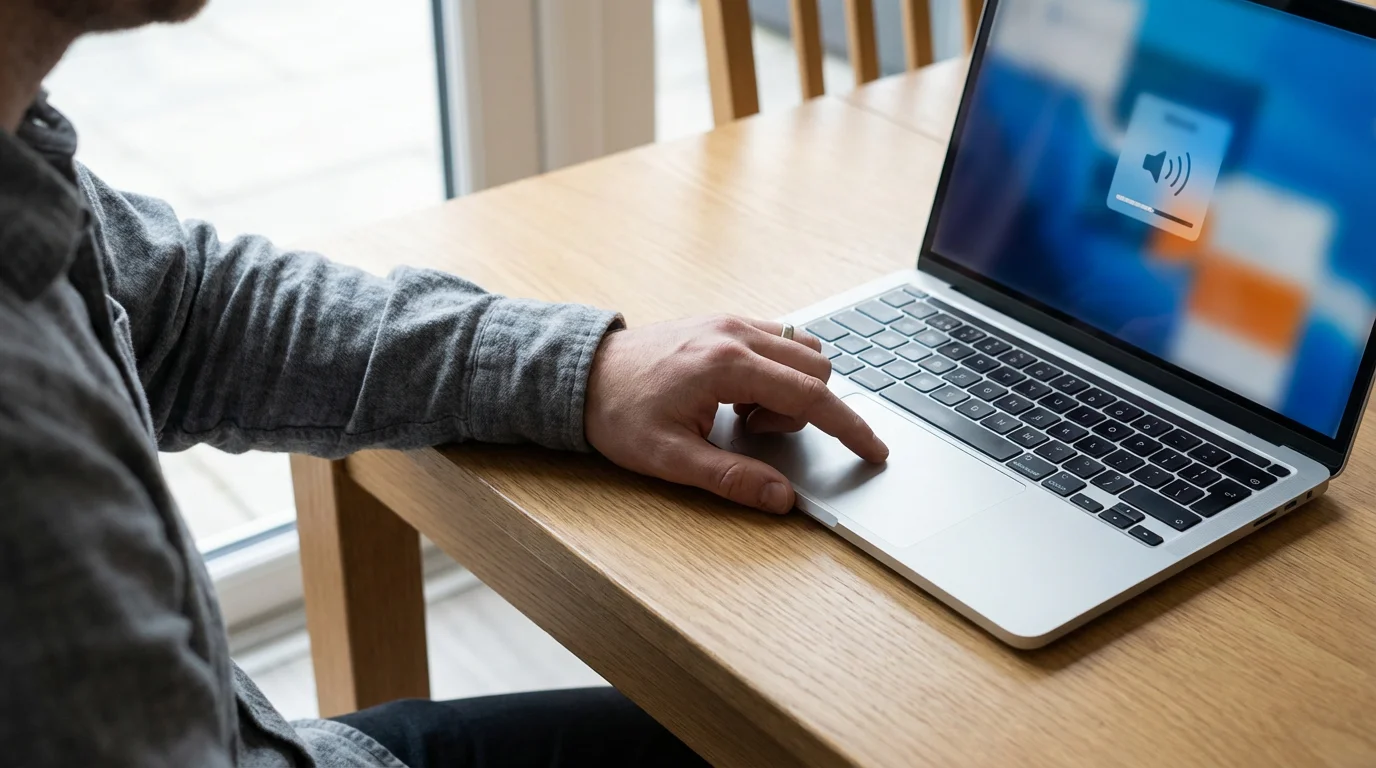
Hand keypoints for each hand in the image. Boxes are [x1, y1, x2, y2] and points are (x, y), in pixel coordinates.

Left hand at [584, 315, 888, 513]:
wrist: (582, 374)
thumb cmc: (618, 415)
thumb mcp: (670, 460)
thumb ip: (731, 479)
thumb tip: (782, 499)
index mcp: (726, 365)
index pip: (811, 396)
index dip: (849, 427)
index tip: (873, 451)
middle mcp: (735, 333)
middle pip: (816, 369)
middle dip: (803, 411)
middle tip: (751, 432)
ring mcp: (731, 321)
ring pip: (802, 350)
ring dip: (792, 388)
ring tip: (743, 414)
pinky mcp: (725, 321)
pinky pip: (779, 340)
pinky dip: (777, 372)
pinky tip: (738, 394)